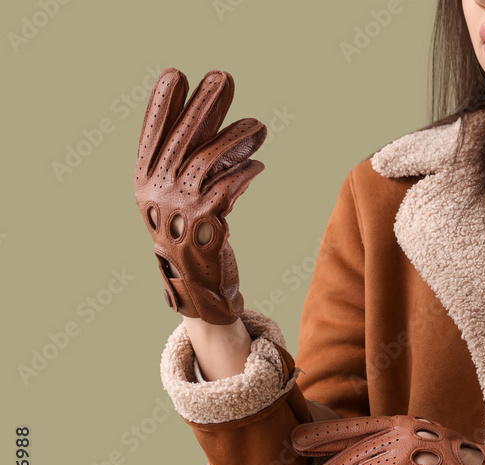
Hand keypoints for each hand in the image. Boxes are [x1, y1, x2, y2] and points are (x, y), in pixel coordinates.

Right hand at [134, 67, 266, 324]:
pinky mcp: (203, 227)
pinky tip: (258, 164)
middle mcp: (156, 195)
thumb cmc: (196, 240)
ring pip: (206, 161)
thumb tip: (234, 136)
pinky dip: (244, 174)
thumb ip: (200, 170)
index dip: (162, 105)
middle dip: (203, 105)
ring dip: (235, 138)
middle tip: (224, 77)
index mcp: (145, 185)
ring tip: (260, 126)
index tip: (175, 74)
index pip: (151, 136)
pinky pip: (226, 189)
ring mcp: (177, 211)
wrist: (199, 291)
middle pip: (181, 140)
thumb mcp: (187, 201)